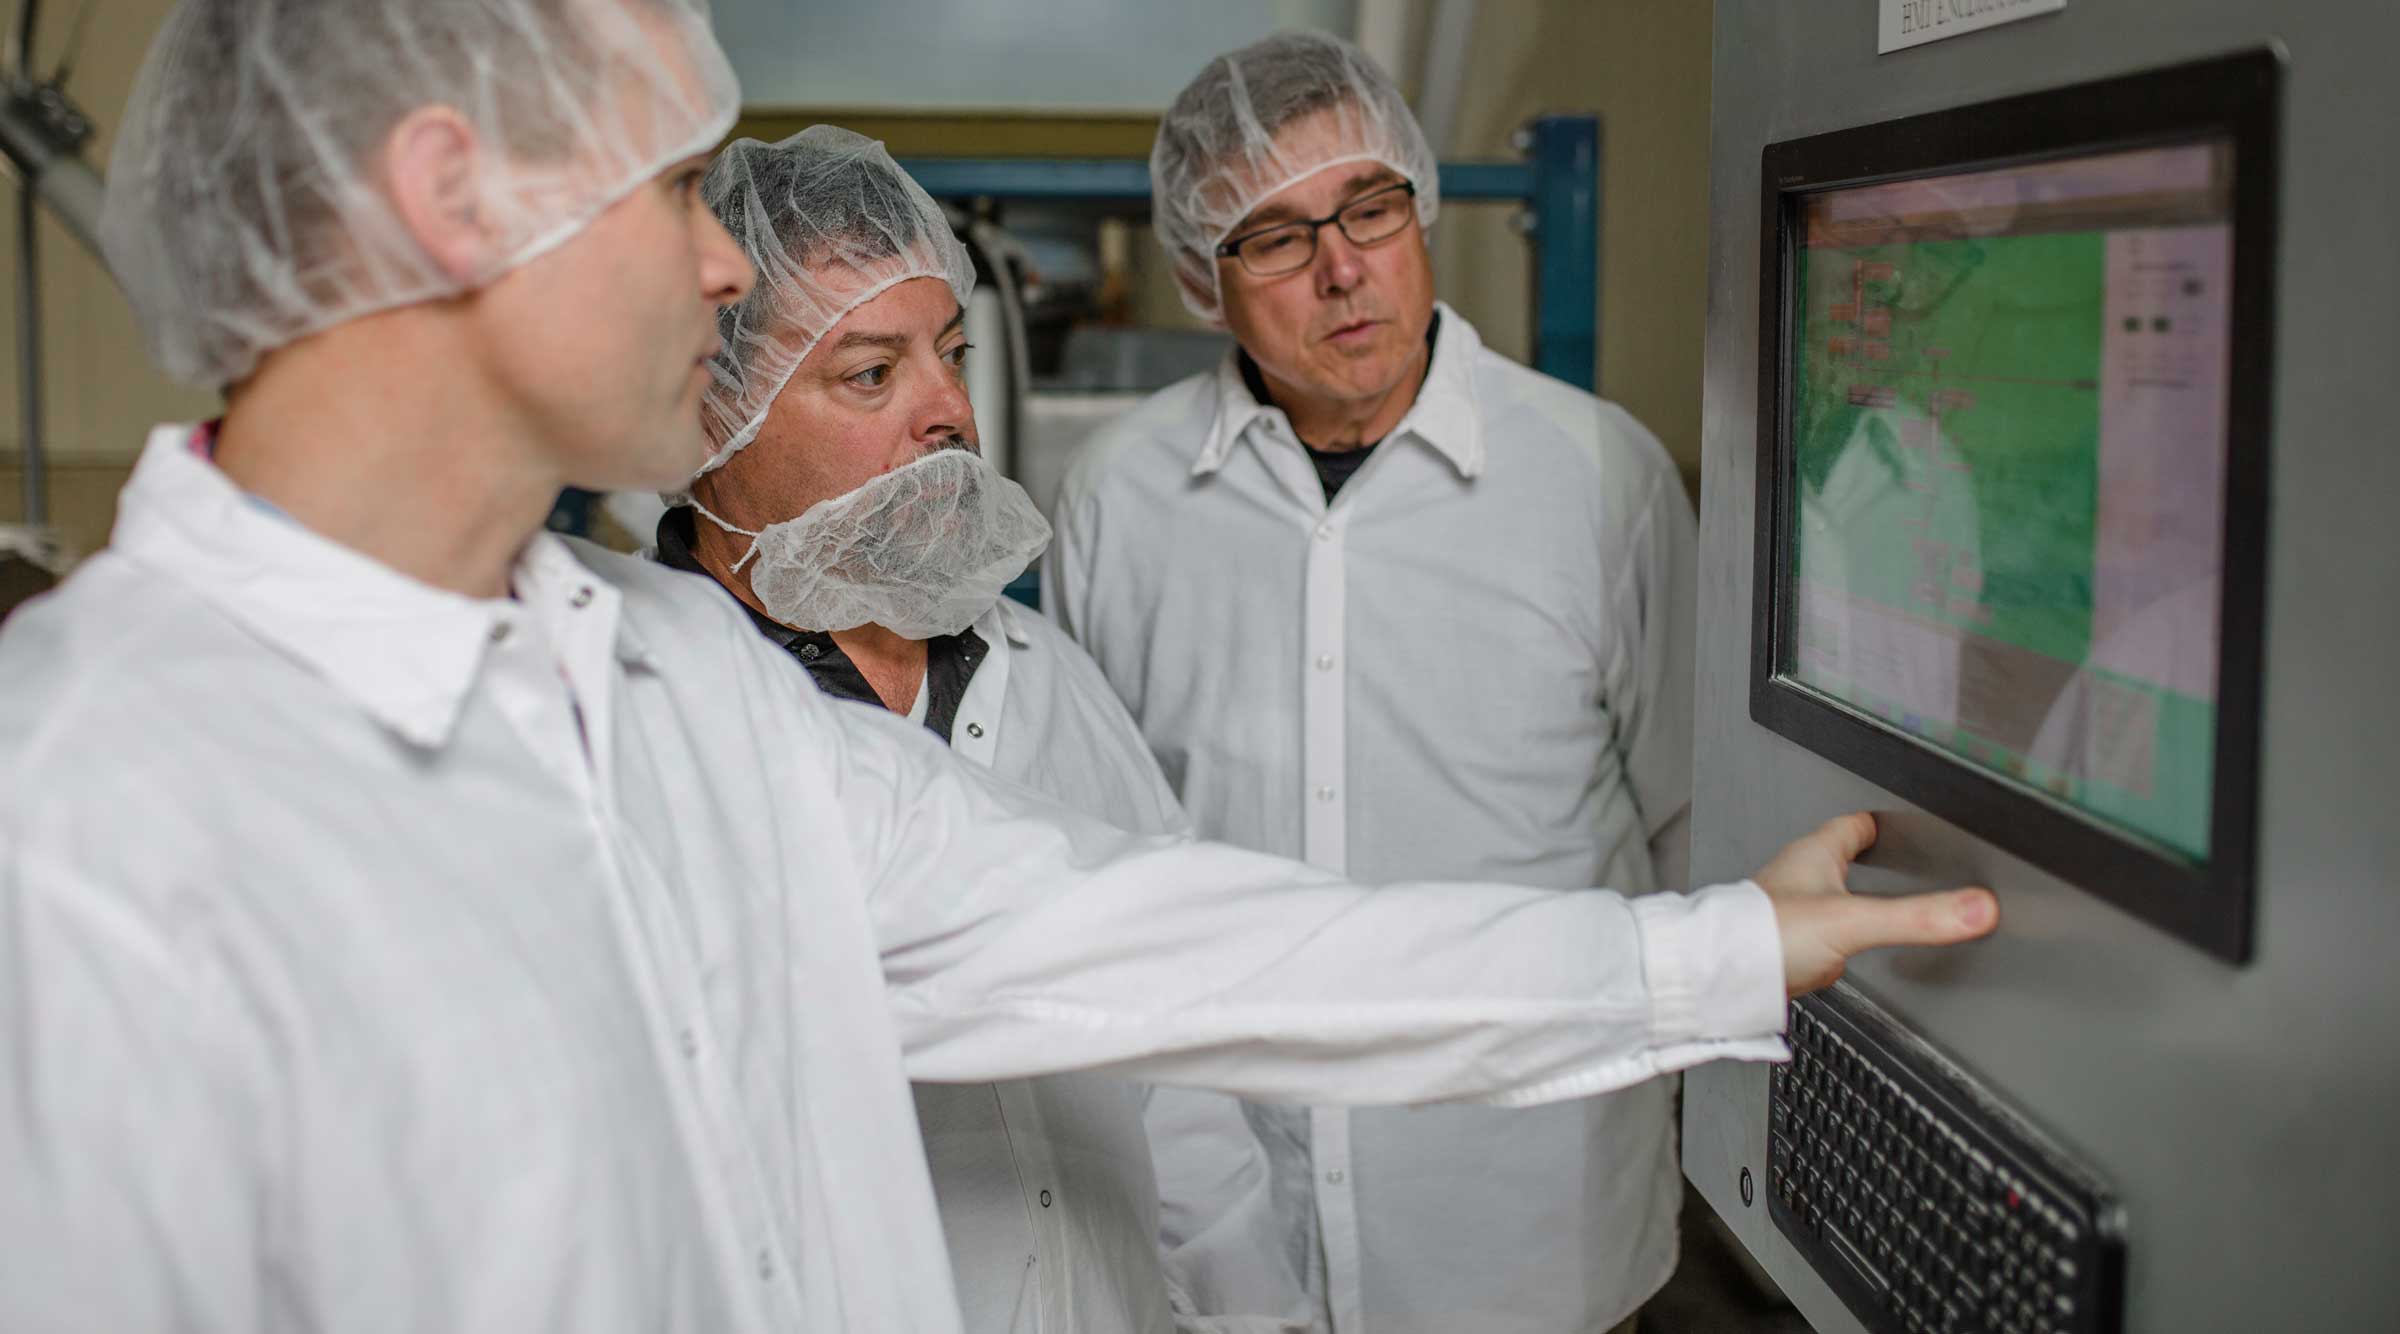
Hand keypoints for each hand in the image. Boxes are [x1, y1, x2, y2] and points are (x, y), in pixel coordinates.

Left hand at [1756, 813, 1997, 996]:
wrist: (1721, 980)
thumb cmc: (1765, 936)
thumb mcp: (1855, 922)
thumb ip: (1917, 917)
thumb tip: (1975, 907)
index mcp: (1814, 854)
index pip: (1855, 825)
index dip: (1882, 822)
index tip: (1904, 821)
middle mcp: (1800, 879)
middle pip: (1843, 859)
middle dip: (1872, 860)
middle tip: (1899, 861)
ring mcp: (1791, 912)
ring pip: (1833, 897)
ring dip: (1856, 900)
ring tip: (1881, 904)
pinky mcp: (1788, 946)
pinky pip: (1824, 935)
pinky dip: (1841, 939)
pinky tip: (1849, 951)